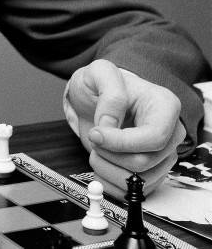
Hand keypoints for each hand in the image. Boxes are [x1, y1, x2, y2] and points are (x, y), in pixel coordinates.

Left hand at [65, 59, 182, 197]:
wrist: (94, 97)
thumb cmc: (101, 84)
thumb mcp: (100, 73)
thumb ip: (109, 94)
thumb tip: (109, 125)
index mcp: (166, 107)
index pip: (154, 137)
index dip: (122, 142)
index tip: (97, 134)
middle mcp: (169, 134)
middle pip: (145, 162)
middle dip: (110, 153)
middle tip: (94, 137)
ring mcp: (161, 156)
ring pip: (138, 181)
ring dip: (107, 168)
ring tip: (96, 148)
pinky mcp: (149, 172)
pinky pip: (132, 191)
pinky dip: (109, 182)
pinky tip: (100, 163)